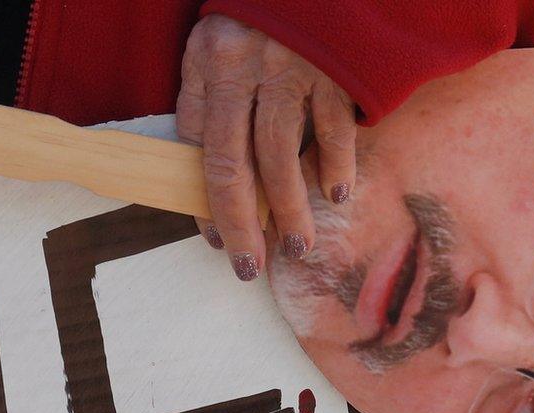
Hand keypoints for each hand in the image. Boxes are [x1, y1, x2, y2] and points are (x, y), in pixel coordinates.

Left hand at [177, 14, 357, 281]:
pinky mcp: (335, 70)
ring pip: (282, 156)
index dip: (206, 201)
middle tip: (249, 266)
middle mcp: (245, 67)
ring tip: (296, 245)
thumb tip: (200, 168)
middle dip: (243, 223)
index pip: (199, 148)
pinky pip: (332, 130)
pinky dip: (334, 166)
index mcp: (209, 62)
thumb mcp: (214, 42)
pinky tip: (335, 193)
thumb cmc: (258, 11)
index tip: (217, 240)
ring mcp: (292, 69)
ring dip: (289, 209)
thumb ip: (203, 97)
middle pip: (237, 164)